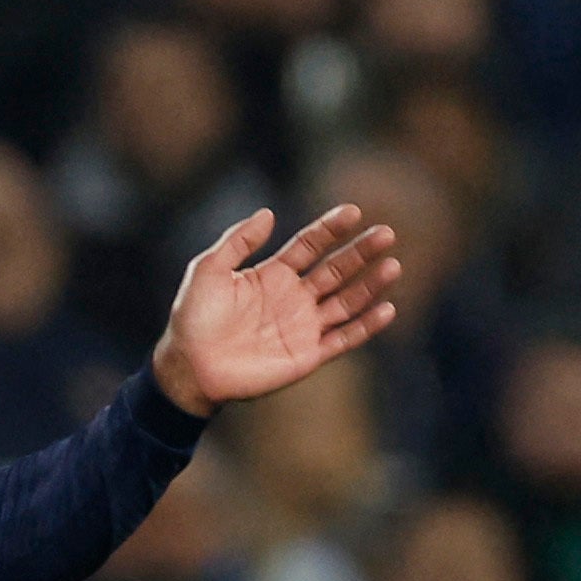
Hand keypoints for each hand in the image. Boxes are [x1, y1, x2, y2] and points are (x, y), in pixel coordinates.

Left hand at [151, 204, 400, 414]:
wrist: (188, 368)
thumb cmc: (193, 319)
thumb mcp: (208, 270)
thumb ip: (237, 241)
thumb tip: (268, 213)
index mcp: (273, 275)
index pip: (310, 245)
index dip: (330, 229)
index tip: (353, 212)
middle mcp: (293, 298)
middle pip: (336, 270)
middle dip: (361, 252)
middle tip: (386, 233)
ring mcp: (302, 326)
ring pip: (346, 302)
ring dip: (370, 285)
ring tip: (392, 266)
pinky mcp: (306, 355)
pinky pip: (343, 339)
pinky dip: (365, 326)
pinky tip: (386, 309)